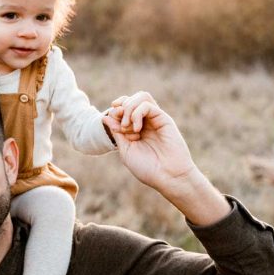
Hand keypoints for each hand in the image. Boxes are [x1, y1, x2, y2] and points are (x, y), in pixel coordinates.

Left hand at [104, 102, 229, 225]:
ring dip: (129, 107)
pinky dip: (137, 113)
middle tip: (120, 124)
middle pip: (132, 99)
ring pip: (141, 97)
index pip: (124, 108)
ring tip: (127, 125)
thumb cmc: (148, 169)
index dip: (115, 110)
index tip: (111, 121)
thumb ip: (117, 133)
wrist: (168, 177)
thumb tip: (105, 116)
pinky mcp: (164, 119)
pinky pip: (147, 105)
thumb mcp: (126, 151)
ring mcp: (156, 120)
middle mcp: (146, 122)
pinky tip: (136, 129)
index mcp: (136, 130)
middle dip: (122, 107)